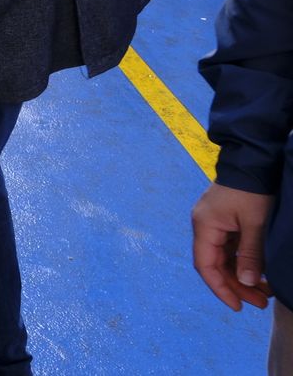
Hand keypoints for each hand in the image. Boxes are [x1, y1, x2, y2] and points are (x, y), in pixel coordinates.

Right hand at [192, 182, 272, 310]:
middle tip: (260, 303)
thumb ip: (250, 254)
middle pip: (215, 265)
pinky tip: (258, 273)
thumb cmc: (250, 191)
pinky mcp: (225, 222)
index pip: (205, 266)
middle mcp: (205, 228)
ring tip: (264, 293)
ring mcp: (215, 225)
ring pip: (224, 259)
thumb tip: (245, 283)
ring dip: (241, 277)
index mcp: (204, 227)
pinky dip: (243, 263)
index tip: (238, 306)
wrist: (251, 162)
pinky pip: (231, 250)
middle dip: (236, 286)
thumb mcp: (254, 224)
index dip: (220, 288)